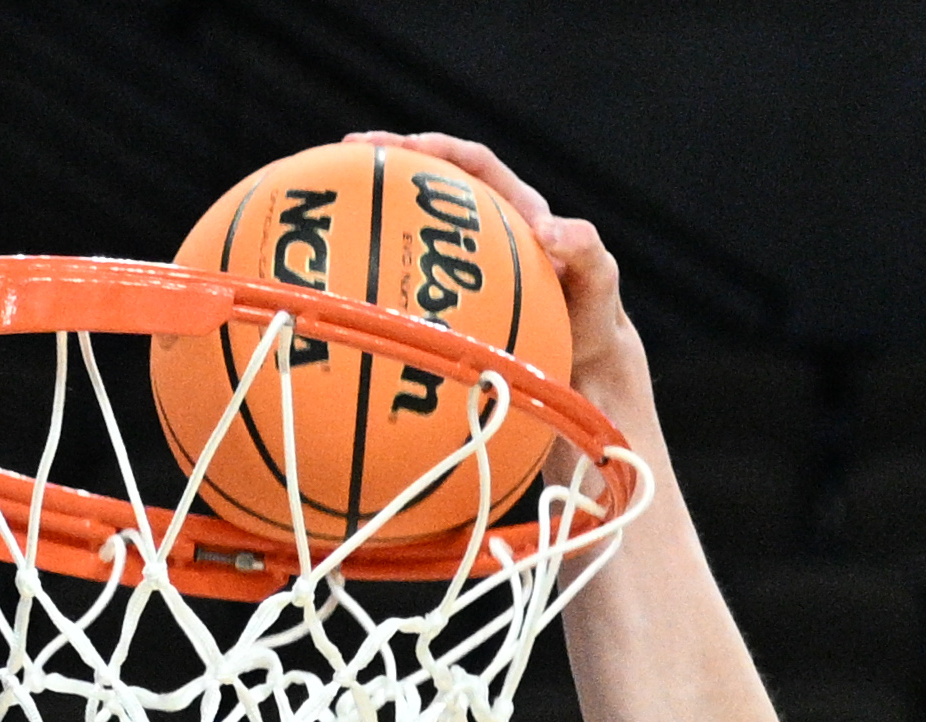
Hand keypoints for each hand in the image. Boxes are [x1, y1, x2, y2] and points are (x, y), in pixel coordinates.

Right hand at [342, 131, 644, 405]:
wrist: (583, 371)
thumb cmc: (591, 321)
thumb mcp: (599, 284)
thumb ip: (586, 251)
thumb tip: (550, 229)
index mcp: (515, 210)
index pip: (473, 163)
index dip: (438, 147)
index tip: (404, 146)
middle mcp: (482, 233)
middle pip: (428, 185)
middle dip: (385, 165)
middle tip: (342, 155)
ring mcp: (460, 268)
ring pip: (410, 232)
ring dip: (371, 218)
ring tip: (326, 211)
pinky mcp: (447, 302)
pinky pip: (408, 284)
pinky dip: (378, 282)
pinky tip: (344, 293)